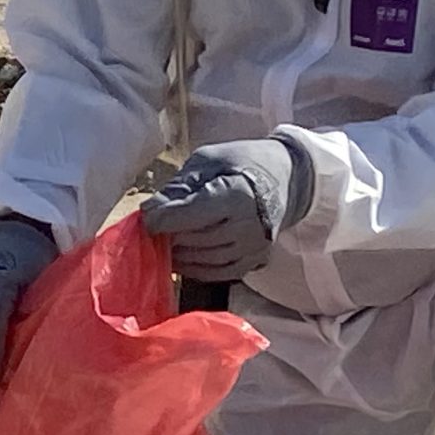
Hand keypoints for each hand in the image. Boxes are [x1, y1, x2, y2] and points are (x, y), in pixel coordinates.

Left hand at [141, 137, 312, 283]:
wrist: (289, 177)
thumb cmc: (244, 162)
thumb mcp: (209, 160)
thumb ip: (180, 186)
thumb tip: (150, 210)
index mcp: (236, 196)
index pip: (189, 216)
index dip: (160, 219)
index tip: (145, 217)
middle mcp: (248, 226)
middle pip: (194, 240)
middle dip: (167, 236)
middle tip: (152, 229)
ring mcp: (254, 247)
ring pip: (203, 260)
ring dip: (178, 254)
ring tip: (164, 241)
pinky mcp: (255, 260)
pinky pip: (218, 273)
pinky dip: (195, 269)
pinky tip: (181, 258)